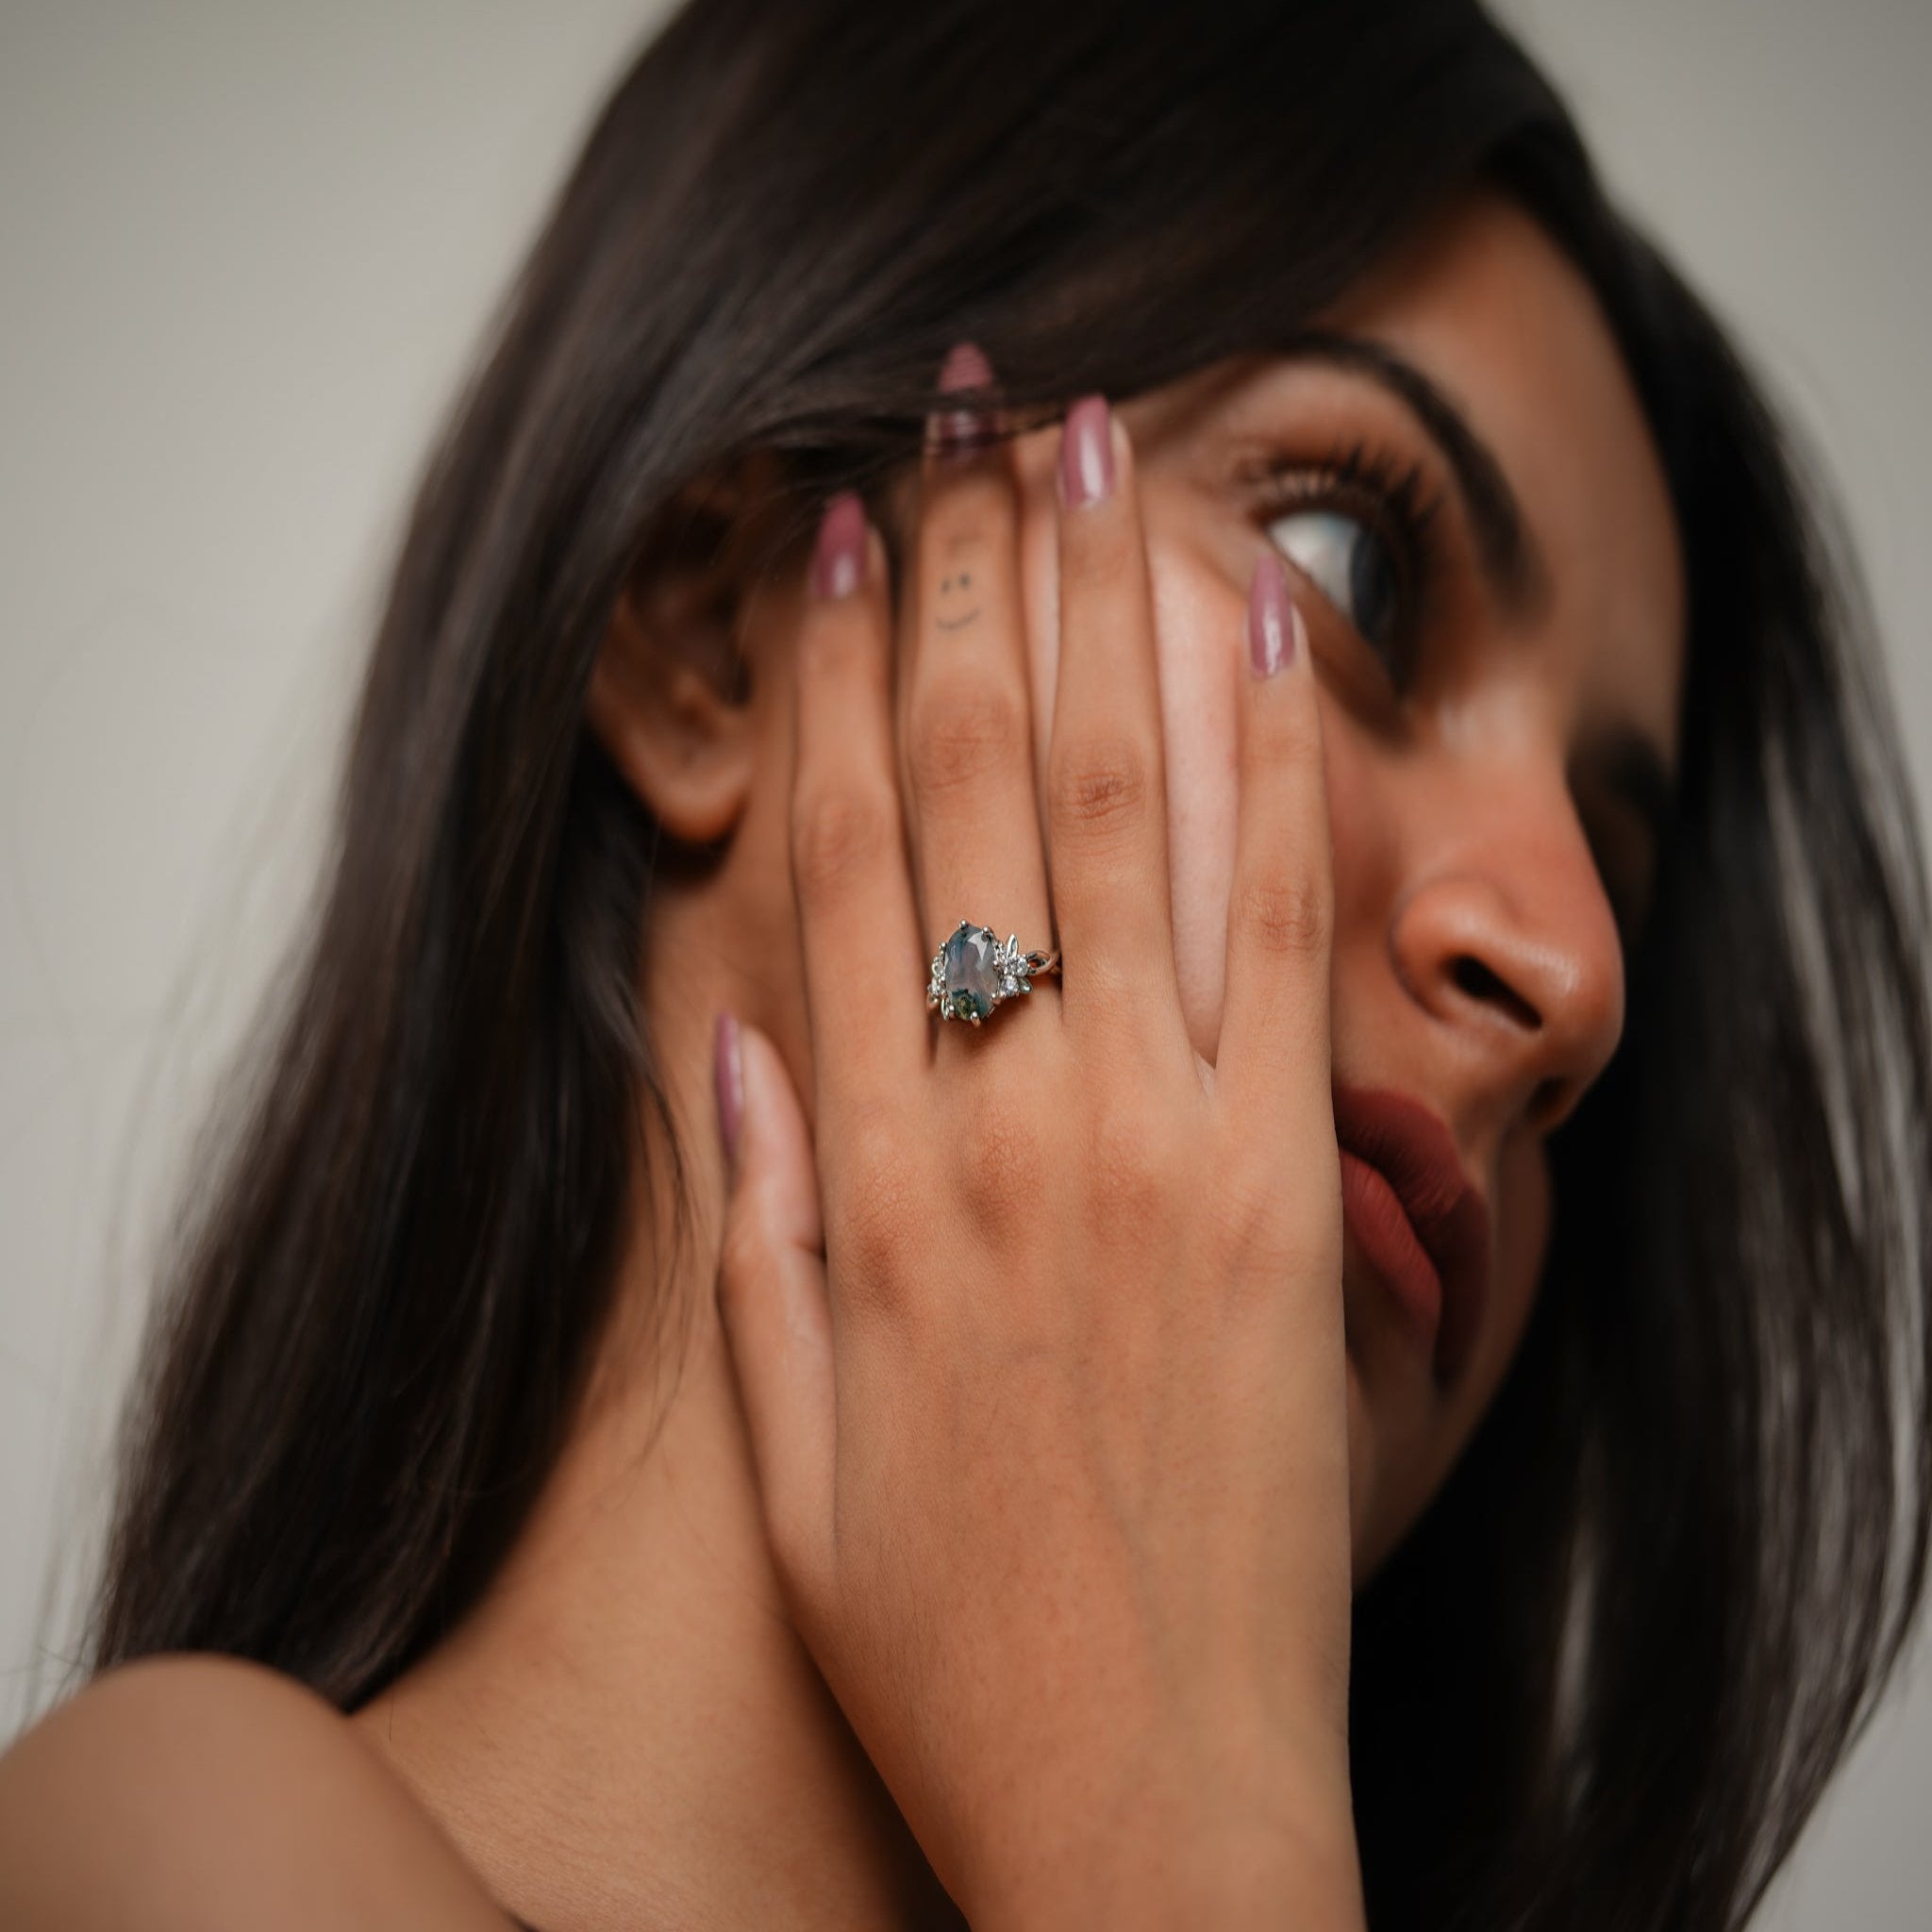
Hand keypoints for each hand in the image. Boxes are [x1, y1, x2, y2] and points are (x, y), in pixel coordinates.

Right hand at [713, 378, 1361, 1928]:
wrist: (1148, 1804)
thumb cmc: (952, 1645)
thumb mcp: (787, 1455)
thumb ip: (758, 1232)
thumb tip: (736, 1035)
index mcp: (867, 1193)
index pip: (829, 869)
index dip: (819, 686)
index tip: (823, 538)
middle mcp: (1003, 1133)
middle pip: (967, 799)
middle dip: (963, 588)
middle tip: (965, 421)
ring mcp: (1157, 1150)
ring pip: (1116, 827)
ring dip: (1101, 622)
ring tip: (1093, 458)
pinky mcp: (1290, 1196)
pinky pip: (1277, 938)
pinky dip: (1265, 774)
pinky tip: (1256, 637)